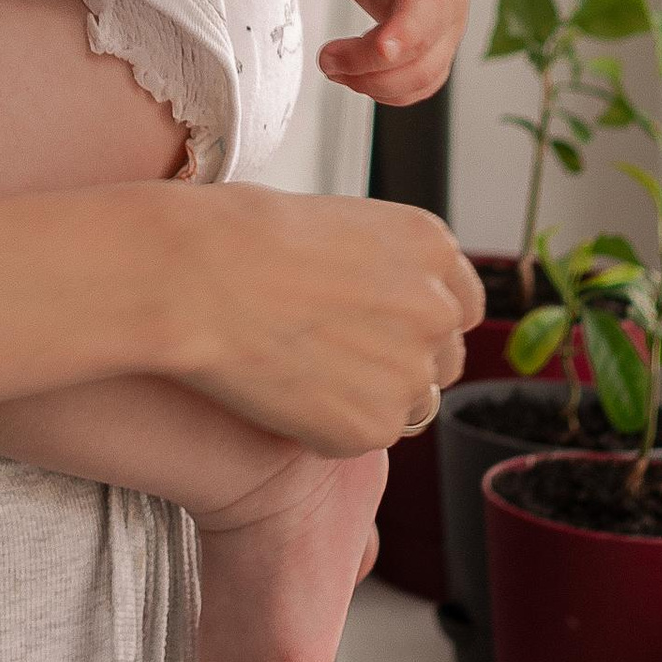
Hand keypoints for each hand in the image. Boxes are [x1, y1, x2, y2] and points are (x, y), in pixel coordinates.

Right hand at [171, 188, 480, 454]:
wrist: (200, 278)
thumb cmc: (242, 238)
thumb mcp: (336, 224)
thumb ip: (379, 266)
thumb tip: (377, 297)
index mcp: (430, 245)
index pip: (461, 303)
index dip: (421, 320)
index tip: (388, 327)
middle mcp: (436, 308)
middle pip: (444, 358)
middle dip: (401, 361)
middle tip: (338, 357)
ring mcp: (411, 371)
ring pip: (411, 403)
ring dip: (372, 397)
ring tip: (306, 373)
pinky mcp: (375, 426)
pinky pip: (365, 437)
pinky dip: (332, 427)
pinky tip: (287, 395)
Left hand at [317, 0, 468, 104]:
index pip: (430, 5)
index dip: (408, 32)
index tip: (380, 48)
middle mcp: (451, 0)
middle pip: (424, 52)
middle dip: (372, 64)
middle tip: (326, 58)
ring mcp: (445, 27)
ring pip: (423, 77)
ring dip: (375, 83)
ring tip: (332, 64)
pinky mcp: (433, 46)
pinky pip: (418, 84)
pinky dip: (385, 89)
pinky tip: (353, 73)